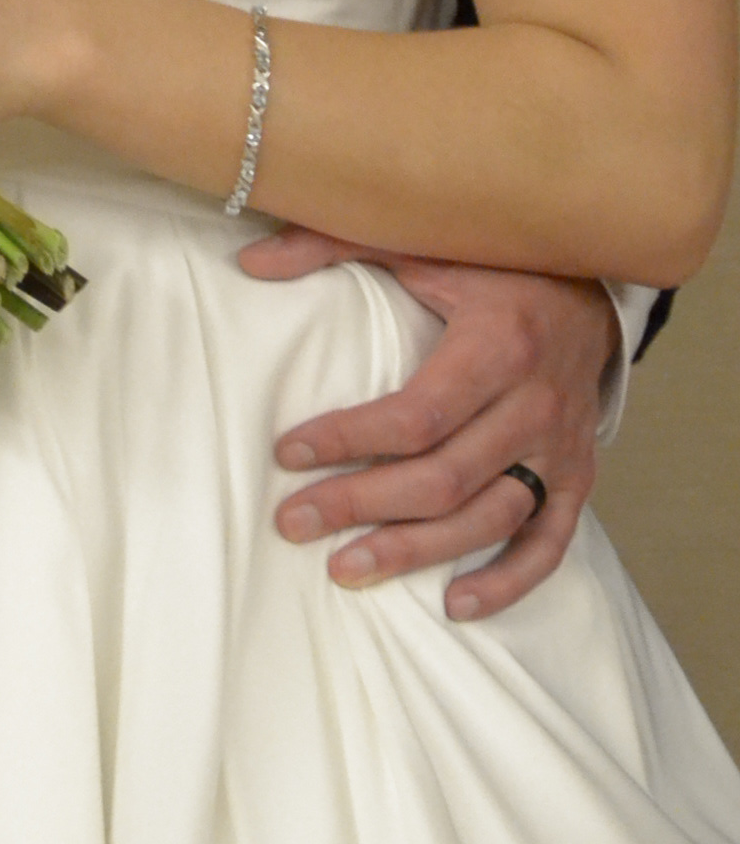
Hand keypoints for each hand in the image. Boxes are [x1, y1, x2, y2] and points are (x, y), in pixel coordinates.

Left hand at [241, 226, 615, 618]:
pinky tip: (454, 603)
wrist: (591, 289)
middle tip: (294, 524)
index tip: (286, 452)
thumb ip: (334, 244)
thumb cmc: (494, 264)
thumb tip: (251, 263)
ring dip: (416, 551)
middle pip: (443, 477)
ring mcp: (561, 448)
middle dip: (361, 505)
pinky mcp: (579, 477)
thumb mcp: (423, 240)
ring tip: (345, 568)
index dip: (348, 439)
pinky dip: (506, 580)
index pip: (417, 415)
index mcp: (497, 345)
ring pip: (488, 518)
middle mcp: (535, 405)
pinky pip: (549, 543)